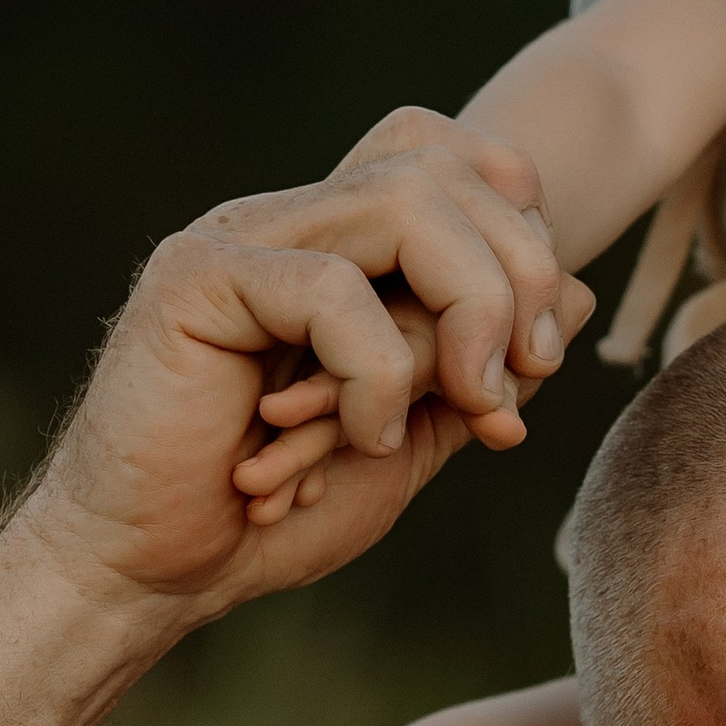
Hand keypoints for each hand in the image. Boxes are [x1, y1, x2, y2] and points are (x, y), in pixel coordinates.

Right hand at [16, 119, 587, 626]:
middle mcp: (283, 221)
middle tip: (521, 379)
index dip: (514, 220)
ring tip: (469, 406)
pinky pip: (332, 290)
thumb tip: (575, 295)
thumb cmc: (267, 517)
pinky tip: (364, 441)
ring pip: (403, 205)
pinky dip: (378, 374)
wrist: (150, 574)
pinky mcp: (196, 280)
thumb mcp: (409, 438)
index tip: (535, 346)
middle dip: (516, 270)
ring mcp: (236, 239)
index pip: (439, 151)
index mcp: (328, 245)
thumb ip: (479, 369)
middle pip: (438, 165)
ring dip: (469, 310)